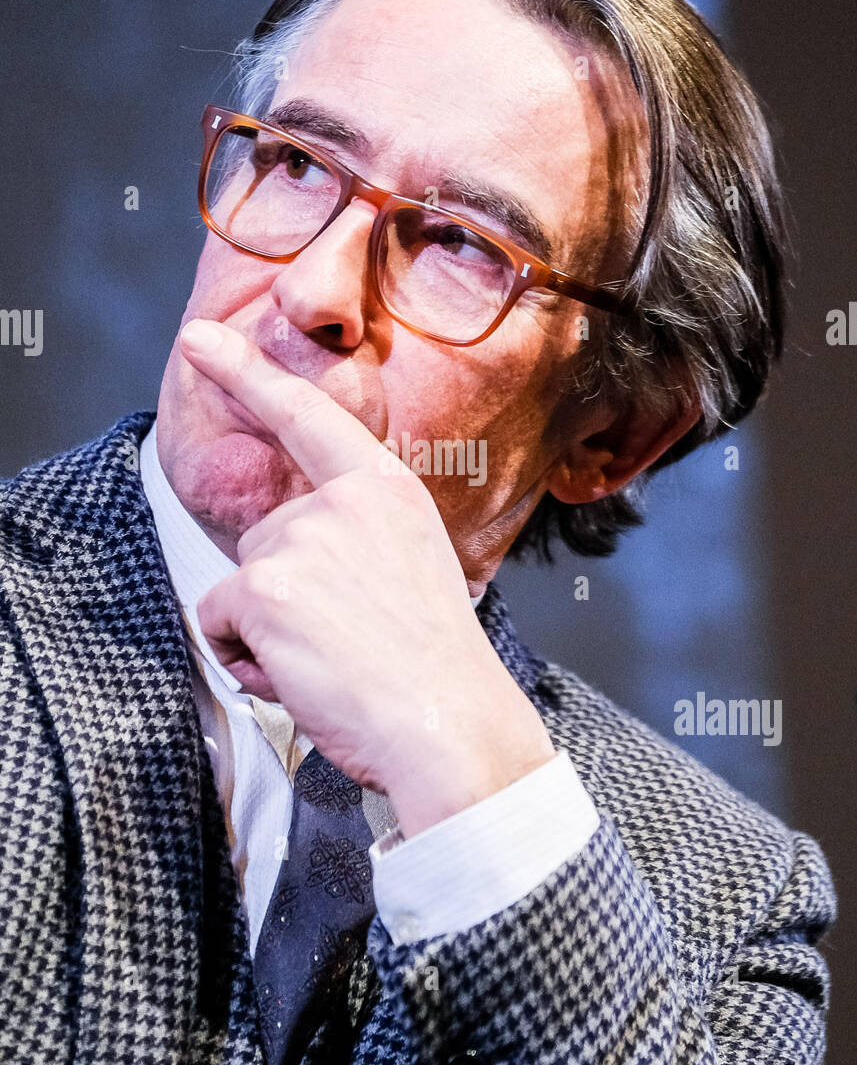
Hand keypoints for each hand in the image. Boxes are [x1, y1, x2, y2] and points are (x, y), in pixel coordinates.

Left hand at [180, 319, 555, 836]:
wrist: (450, 726)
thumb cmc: (435, 665)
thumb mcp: (412, 565)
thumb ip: (358, 534)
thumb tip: (288, 549)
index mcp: (387, 488)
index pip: (307, 416)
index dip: (247, 373)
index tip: (198, 338)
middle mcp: (343, 500)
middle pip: (266, 533)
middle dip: (285, 589)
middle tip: (349, 637)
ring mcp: (302, 538)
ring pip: (241, 580)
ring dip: (267, 628)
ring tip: (333, 661)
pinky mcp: (265, 587)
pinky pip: (217, 620)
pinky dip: (245, 656)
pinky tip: (302, 676)